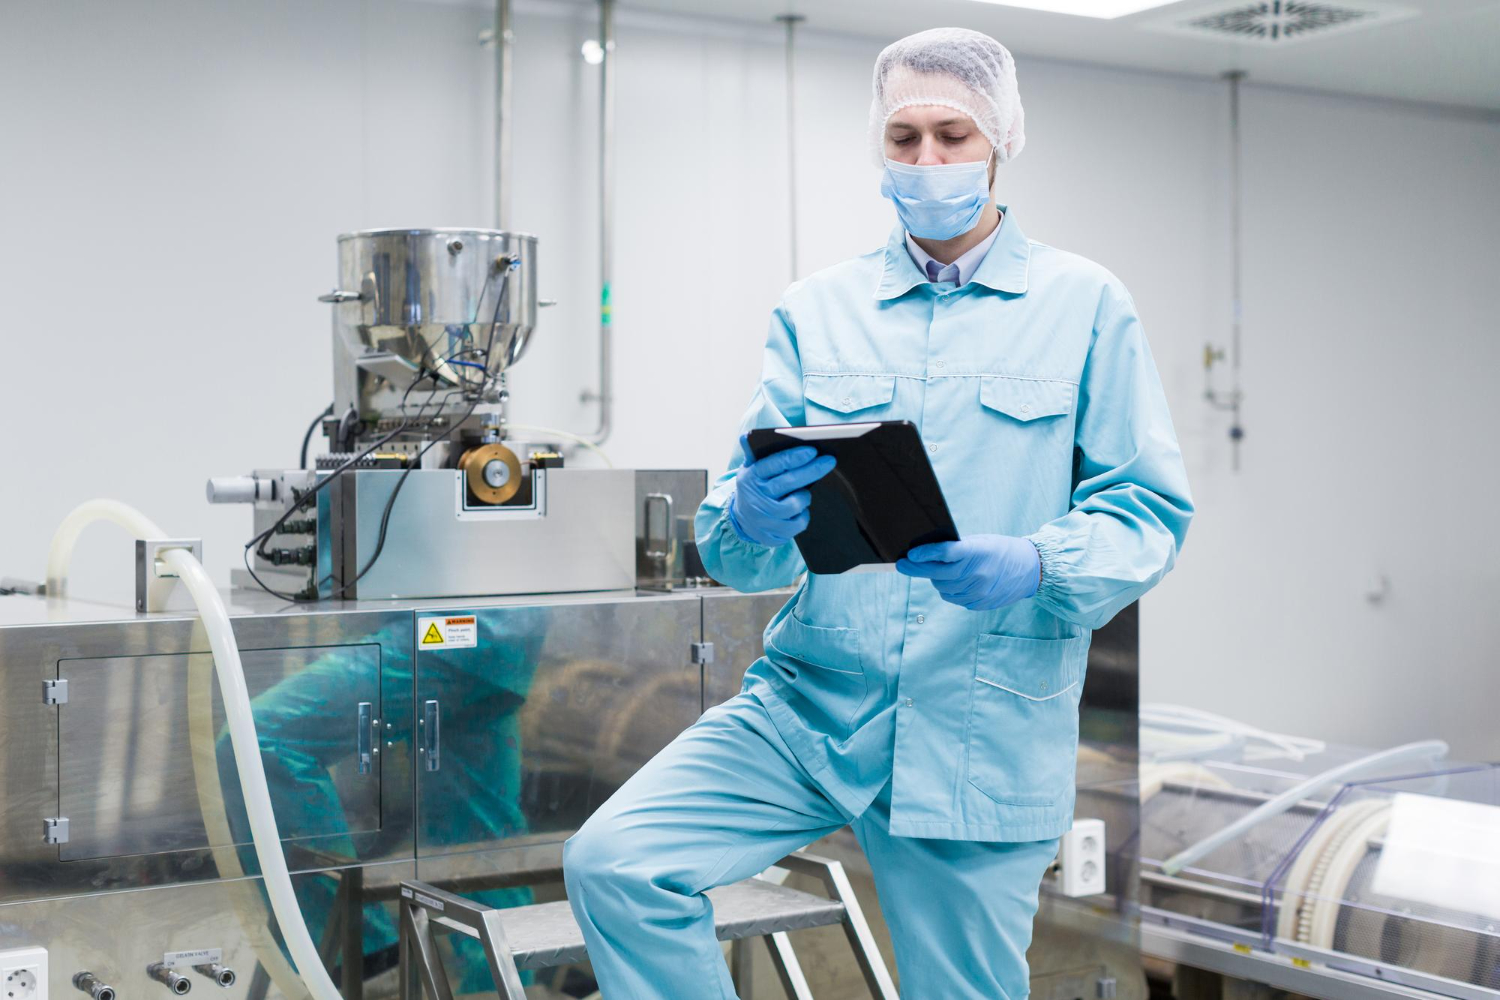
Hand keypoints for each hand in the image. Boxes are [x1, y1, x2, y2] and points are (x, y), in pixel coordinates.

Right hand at [727, 434, 836, 546]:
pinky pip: (796, 525)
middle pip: (789, 482)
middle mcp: (756, 498)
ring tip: (803, 492)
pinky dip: (802, 516)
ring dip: (804, 497)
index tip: (813, 451)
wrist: (741, 519)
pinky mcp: (771, 535)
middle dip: (812, 470)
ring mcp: (763, 518)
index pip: (774, 464)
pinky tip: (799, 510)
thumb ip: (754, 452)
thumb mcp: (749, 469)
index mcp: (751, 477)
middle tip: (829, 461)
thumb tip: (747, 436)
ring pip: (794, 505)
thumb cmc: (754, 487)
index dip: (795, 457)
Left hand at [896, 535, 1040, 610]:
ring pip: (942, 587)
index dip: (925, 554)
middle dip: (917, 568)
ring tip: (939, 570)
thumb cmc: (1001, 550)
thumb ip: (957, 547)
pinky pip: (953, 598)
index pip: (945, 553)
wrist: (1030, 570)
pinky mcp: (978, 604)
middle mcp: (978, 574)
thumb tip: (925, 552)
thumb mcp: (981, 541)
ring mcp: (978, 592)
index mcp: (978, 552)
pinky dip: (948, 590)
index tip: (909, 554)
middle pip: (938, 574)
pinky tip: (954, 582)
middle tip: (902, 564)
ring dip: (936, 579)